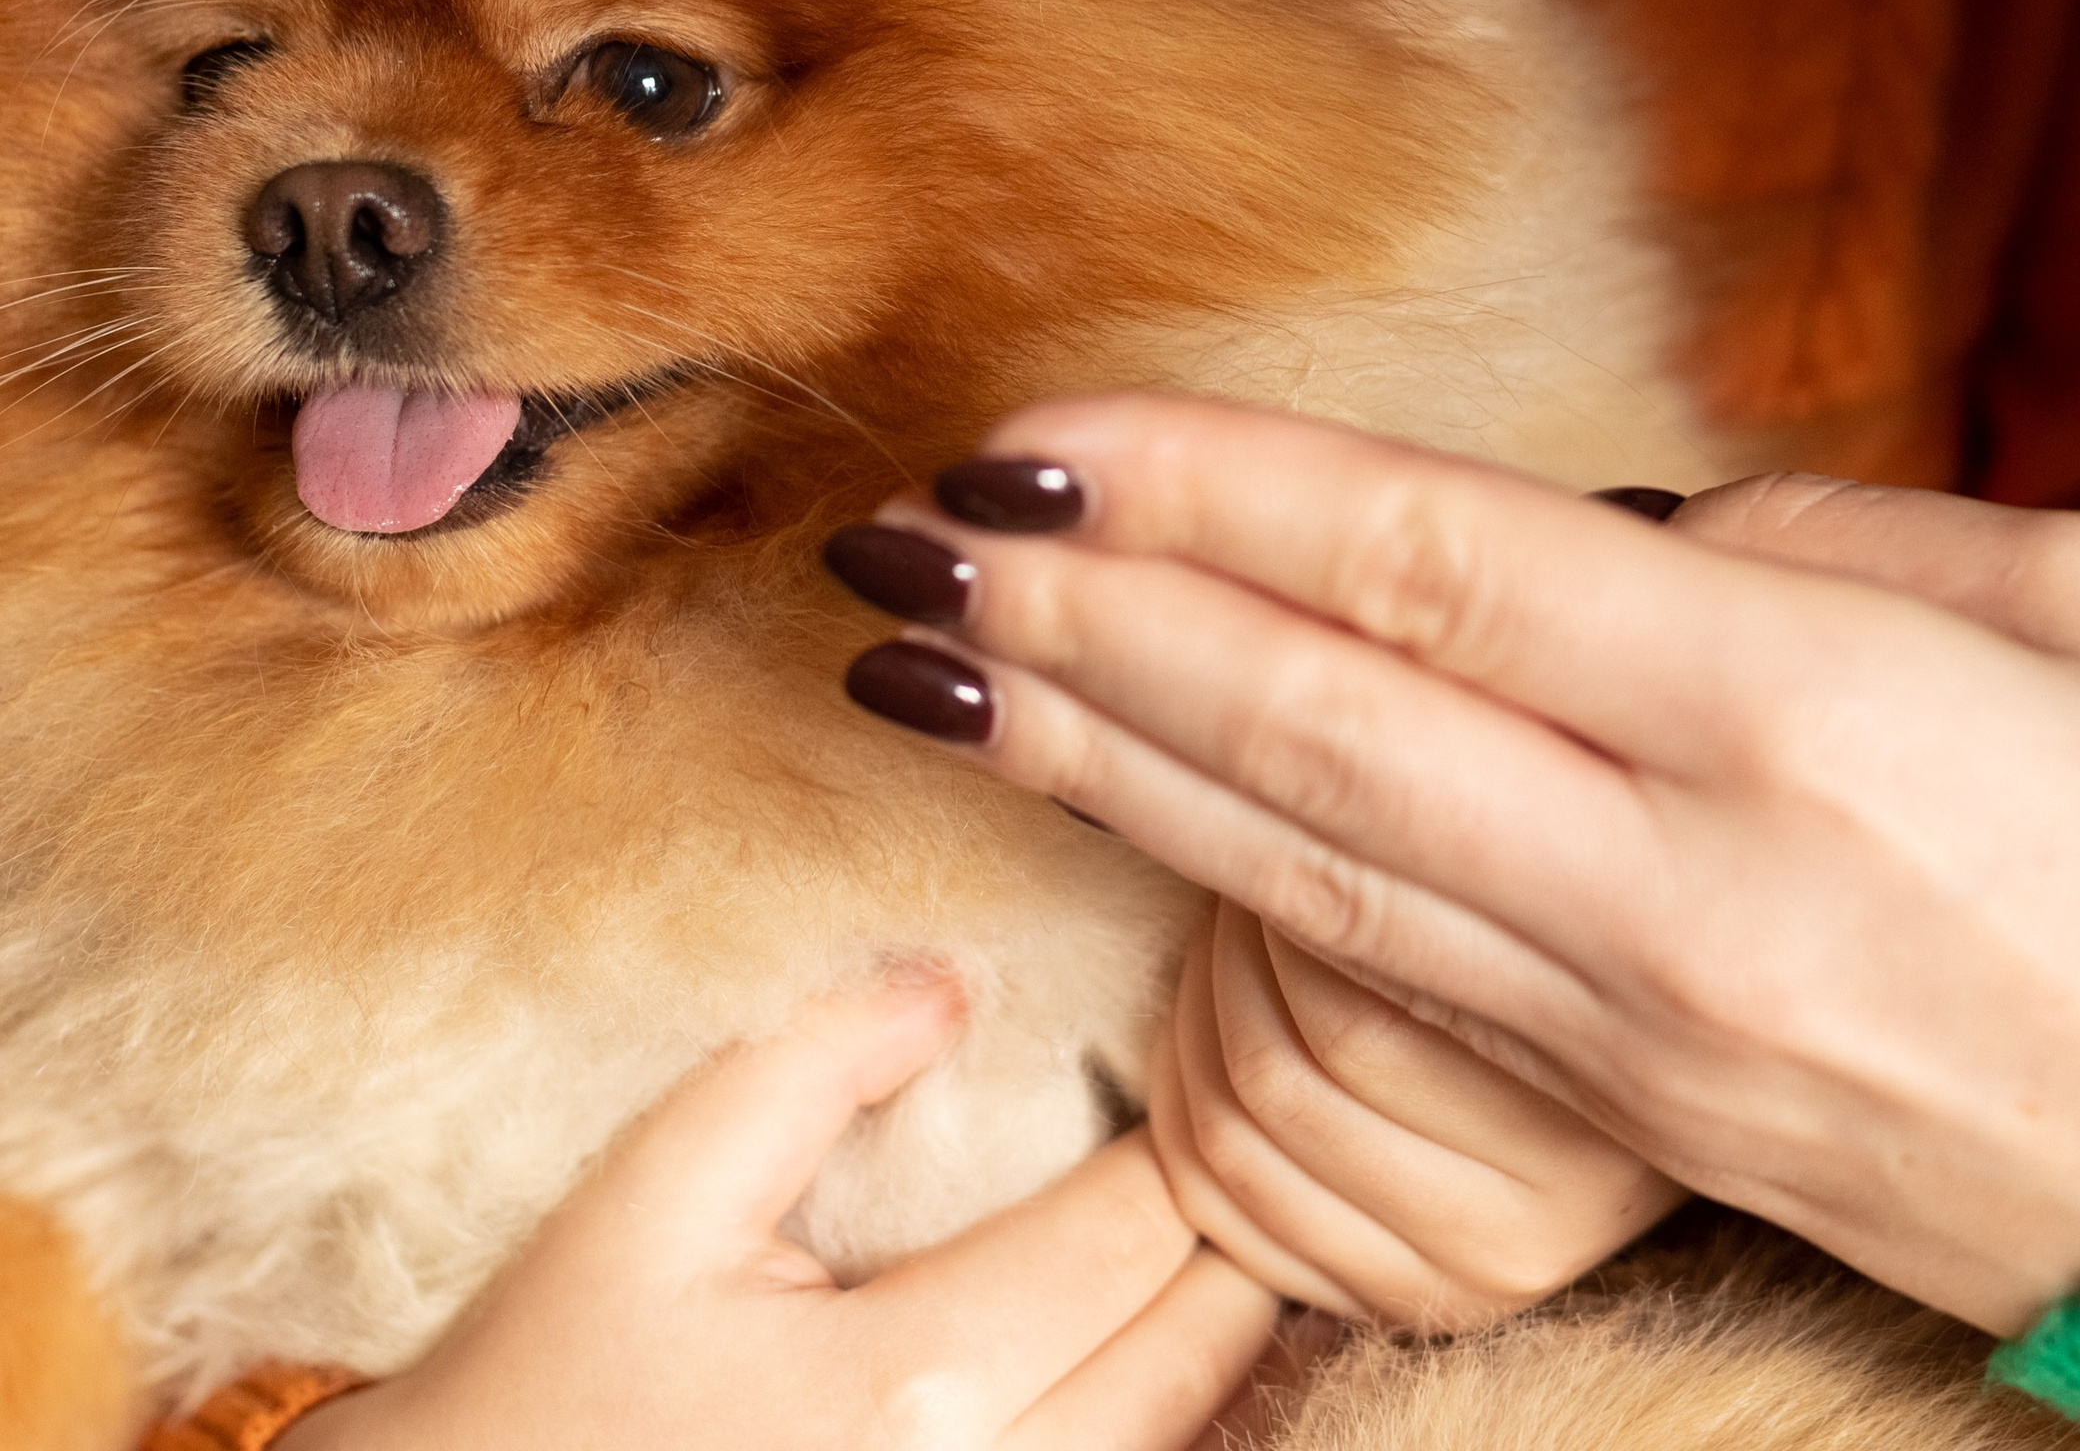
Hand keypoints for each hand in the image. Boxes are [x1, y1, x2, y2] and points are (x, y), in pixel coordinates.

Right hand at [289, 977, 1275, 1450]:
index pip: (1134, 1232)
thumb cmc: (539, 1397)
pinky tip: (1126, 1349)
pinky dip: (1146, 1420)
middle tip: (1229, 1123)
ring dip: (1203, 1336)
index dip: (1185, 1130)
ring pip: (1183, 1442)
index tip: (1196, 1052)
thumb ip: (811, 1069)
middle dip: (1230, 1230)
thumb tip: (955, 985)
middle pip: (1198, 1350)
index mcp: (908, 1393)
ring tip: (1201, 1231)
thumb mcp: (650, 1201)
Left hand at [843, 400, 2079, 1335]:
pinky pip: (1370, 977)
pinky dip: (1206, 886)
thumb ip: (1807, 543)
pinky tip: (1104, 821)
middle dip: (1074, 611)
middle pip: (1302, 710)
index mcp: (1791, 702)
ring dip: (1083, 752)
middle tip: (899, 529)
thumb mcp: (2073, 601)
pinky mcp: (1622, 1114)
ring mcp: (1627, 1018)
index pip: (1421, 558)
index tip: (1041, 429)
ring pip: (1290, 857)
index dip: (1204, 484)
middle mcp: (1671, 871)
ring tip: (922, 666)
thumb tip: (1603, 535)